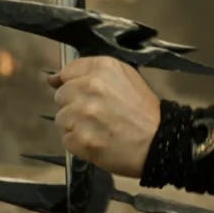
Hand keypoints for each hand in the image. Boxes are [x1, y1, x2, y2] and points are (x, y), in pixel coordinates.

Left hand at [46, 56, 160, 177]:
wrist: (160, 142)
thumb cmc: (144, 112)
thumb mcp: (125, 77)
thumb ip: (90, 73)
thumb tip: (53, 79)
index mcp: (102, 68)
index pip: (67, 72)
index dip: (74, 85)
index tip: (83, 95)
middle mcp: (91, 87)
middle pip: (61, 96)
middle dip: (75, 106)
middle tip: (97, 115)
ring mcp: (85, 114)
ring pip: (62, 119)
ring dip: (76, 126)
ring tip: (99, 129)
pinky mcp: (82, 138)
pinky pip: (67, 140)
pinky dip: (79, 144)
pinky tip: (98, 141)